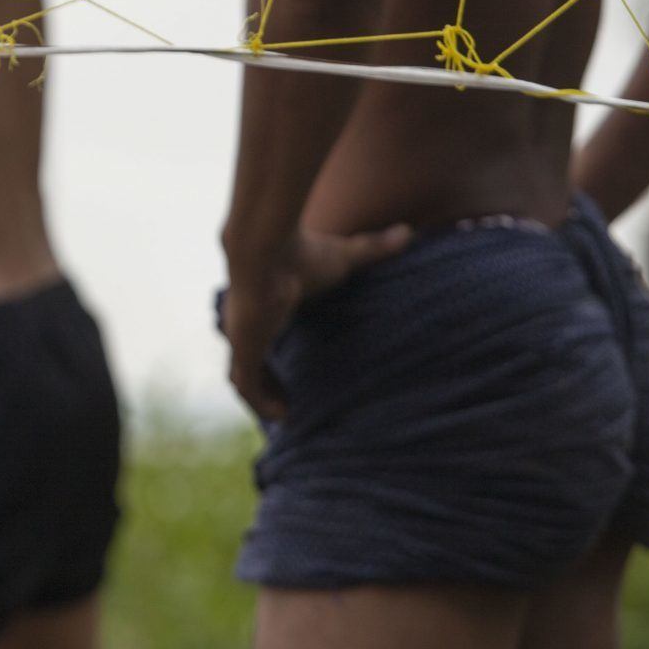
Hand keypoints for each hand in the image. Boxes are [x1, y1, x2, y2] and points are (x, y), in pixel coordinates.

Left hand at [224, 223, 411, 422]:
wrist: (267, 250)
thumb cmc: (302, 252)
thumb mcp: (344, 255)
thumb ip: (372, 248)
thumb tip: (407, 232)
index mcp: (264, 303)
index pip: (264, 335)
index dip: (274, 354)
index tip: (292, 371)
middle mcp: (245, 324)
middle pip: (248, 360)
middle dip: (266, 380)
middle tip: (290, 401)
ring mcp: (241, 338)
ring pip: (243, 377)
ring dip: (261, 396)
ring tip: (287, 414)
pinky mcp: (244, 349)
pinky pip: (246, 387)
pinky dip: (261, 403)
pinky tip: (282, 416)